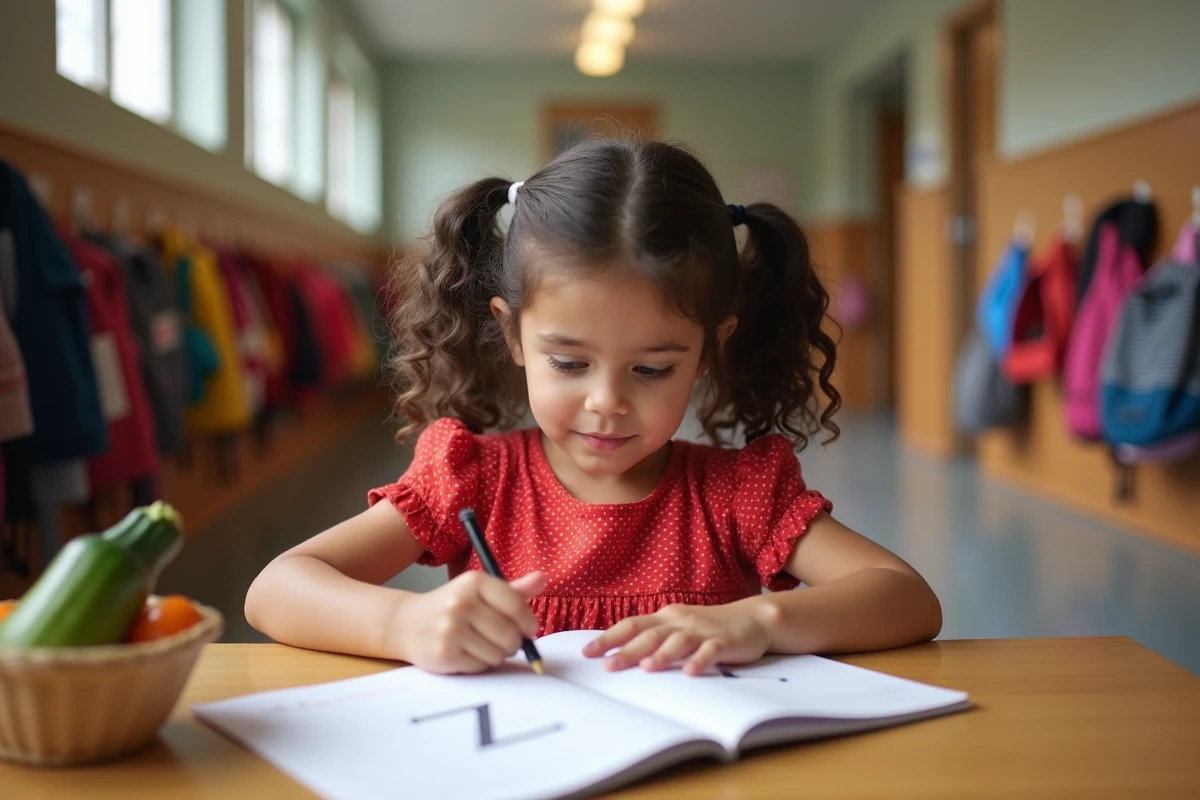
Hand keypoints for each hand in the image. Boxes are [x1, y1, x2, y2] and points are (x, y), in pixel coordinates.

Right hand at [390, 570, 545, 673]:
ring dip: (496, 655)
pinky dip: (480, 665)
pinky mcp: (444, 653)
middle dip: (513, 643)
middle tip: (504, 642)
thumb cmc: (451, 607)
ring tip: (481, 646)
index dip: (528, 622)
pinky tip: (467, 654)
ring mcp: (451, 628)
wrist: (406, 623)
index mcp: (475, 581)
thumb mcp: (480, 592)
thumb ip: (513, 590)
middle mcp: (462, 602)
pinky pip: (481, 667)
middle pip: (510, 634)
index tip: (527, 629)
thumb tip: (543, 578)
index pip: (517, 605)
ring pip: (498, 654)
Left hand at [581, 600, 775, 675]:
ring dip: (662, 655)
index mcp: (665, 618)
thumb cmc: (708, 627)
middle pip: (650, 634)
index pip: (631, 625)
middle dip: (628, 650)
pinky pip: (711, 651)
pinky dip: (700, 661)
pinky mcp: (724, 642)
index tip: (587, 652)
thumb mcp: (677, 626)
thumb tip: (618, 651)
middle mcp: (680, 622)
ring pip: (679, 642)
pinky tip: (691, 672)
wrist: (752, 618)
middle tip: (608, 666)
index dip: (609, 638)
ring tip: (647, 668)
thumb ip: (653, 636)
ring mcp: (702, 631)